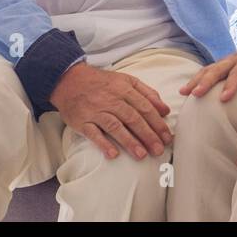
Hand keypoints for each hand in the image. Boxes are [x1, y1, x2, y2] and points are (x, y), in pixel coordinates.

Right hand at [49, 62, 173, 161]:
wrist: (70, 80)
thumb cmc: (102, 83)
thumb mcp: (127, 80)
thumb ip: (148, 93)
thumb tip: (165, 110)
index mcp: (124, 89)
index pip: (145, 108)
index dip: (157, 123)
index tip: (167, 137)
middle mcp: (111, 100)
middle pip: (133, 118)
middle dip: (148, 135)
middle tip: (159, 150)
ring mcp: (96, 111)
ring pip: (115, 127)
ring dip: (129, 141)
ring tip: (142, 155)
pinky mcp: (82, 121)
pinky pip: (93, 133)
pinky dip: (103, 143)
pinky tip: (113, 154)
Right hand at [179, 42, 236, 100]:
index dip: (232, 84)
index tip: (224, 98)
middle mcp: (236, 57)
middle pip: (219, 68)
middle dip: (206, 81)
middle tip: (196, 94)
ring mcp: (227, 59)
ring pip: (209, 68)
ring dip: (196, 80)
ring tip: (184, 92)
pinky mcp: (221, 63)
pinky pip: (207, 70)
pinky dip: (196, 79)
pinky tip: (185, 90)